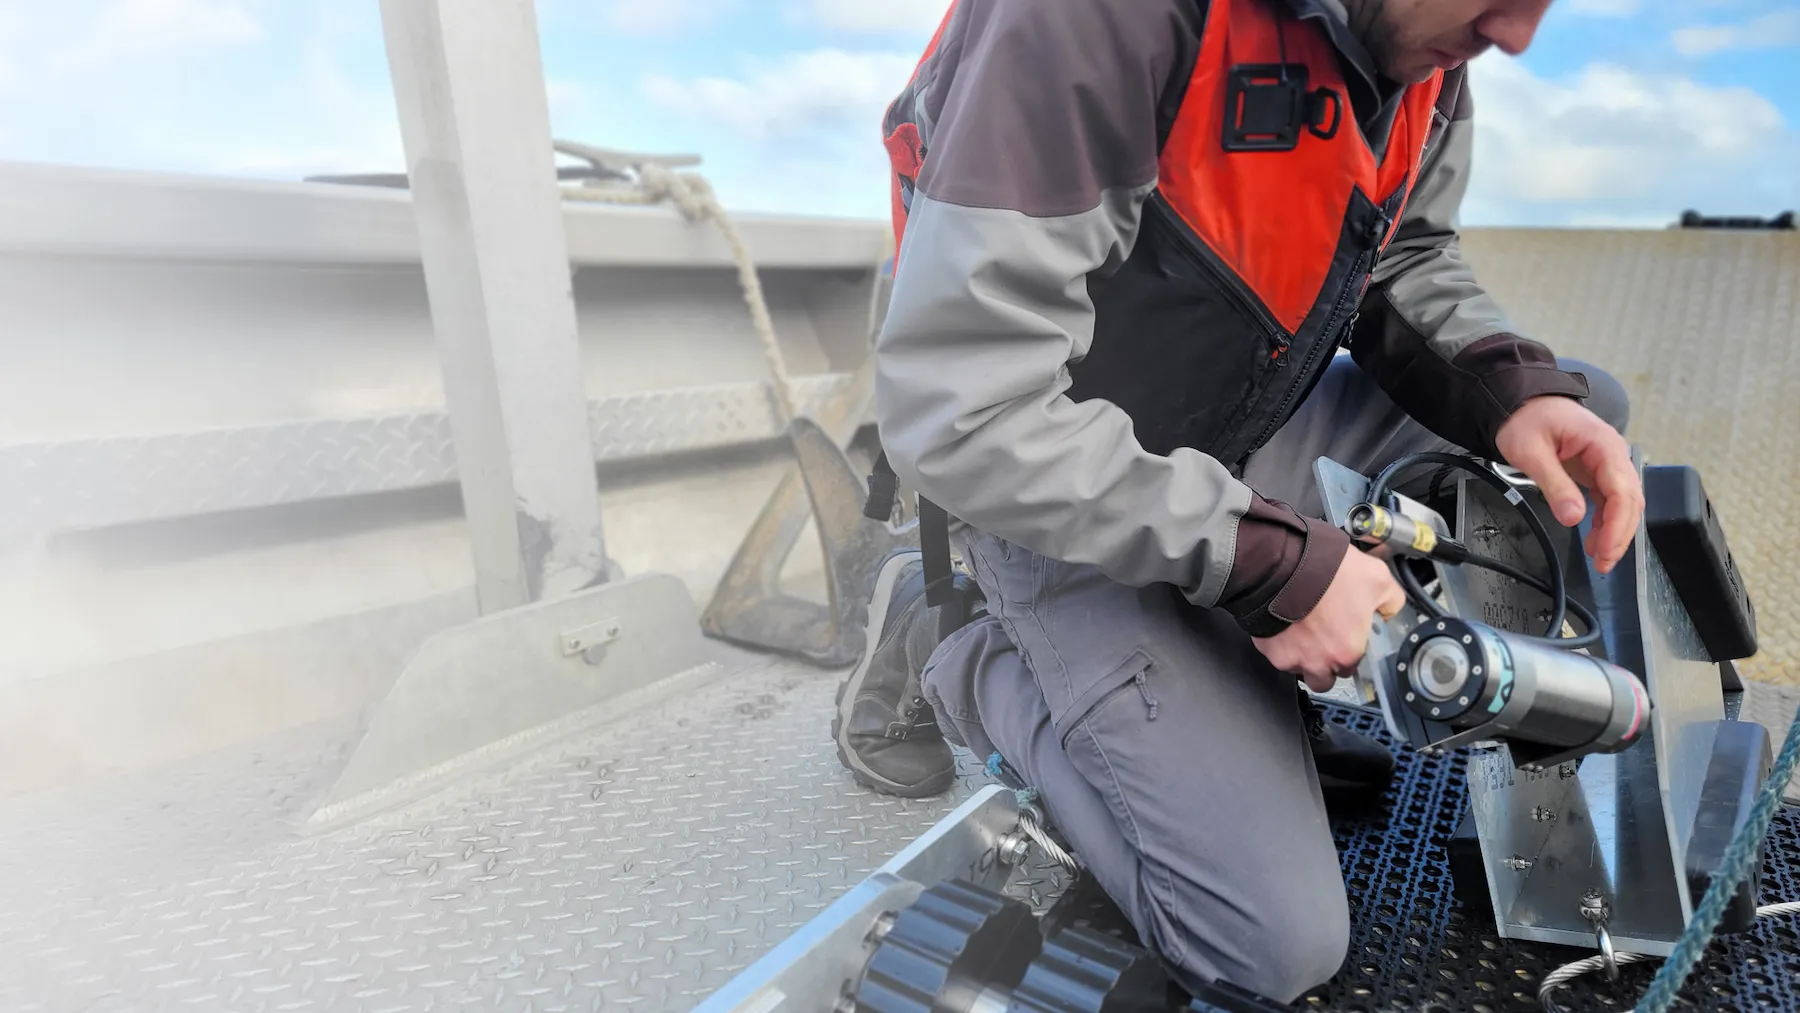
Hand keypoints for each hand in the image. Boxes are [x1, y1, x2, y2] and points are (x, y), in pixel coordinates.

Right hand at [1254, 549, 1404, 691]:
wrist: (1281, 564)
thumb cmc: (1324, 573)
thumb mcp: (1377, 577)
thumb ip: (1390, 600)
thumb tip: (1388, 608)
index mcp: (1347, 652)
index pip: (1353, 668)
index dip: (1350, 651)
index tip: (1347, 637)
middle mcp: (1317, 661)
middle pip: (1323, 680)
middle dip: (1325, 664)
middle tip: (1325, 638)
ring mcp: (1288, 657)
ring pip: (1296, 668)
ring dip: (1301, 654)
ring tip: (1303, 625)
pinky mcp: (1266, 647)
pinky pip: (1274, 651)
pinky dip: (1279, 640)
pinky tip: (1284, 619)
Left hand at [1494, 395, 1642, 573]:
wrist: (1522, 401)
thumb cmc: (1526, 419)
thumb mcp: (1531, 451)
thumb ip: (1553, 484)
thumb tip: (1573, 516)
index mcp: (1603, 443)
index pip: (1622, 490)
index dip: (1617, 525)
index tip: (1604, 549)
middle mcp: (1613, 453)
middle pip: (1630, 500)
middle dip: (1620, 534)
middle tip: (1603, 562)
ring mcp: (1608, 462)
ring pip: (1624, 503)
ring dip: (1615, 531)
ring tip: (1598, 557)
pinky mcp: (1598, 470)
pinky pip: (1610, 500)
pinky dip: (1606, 521)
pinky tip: (1594, 538)